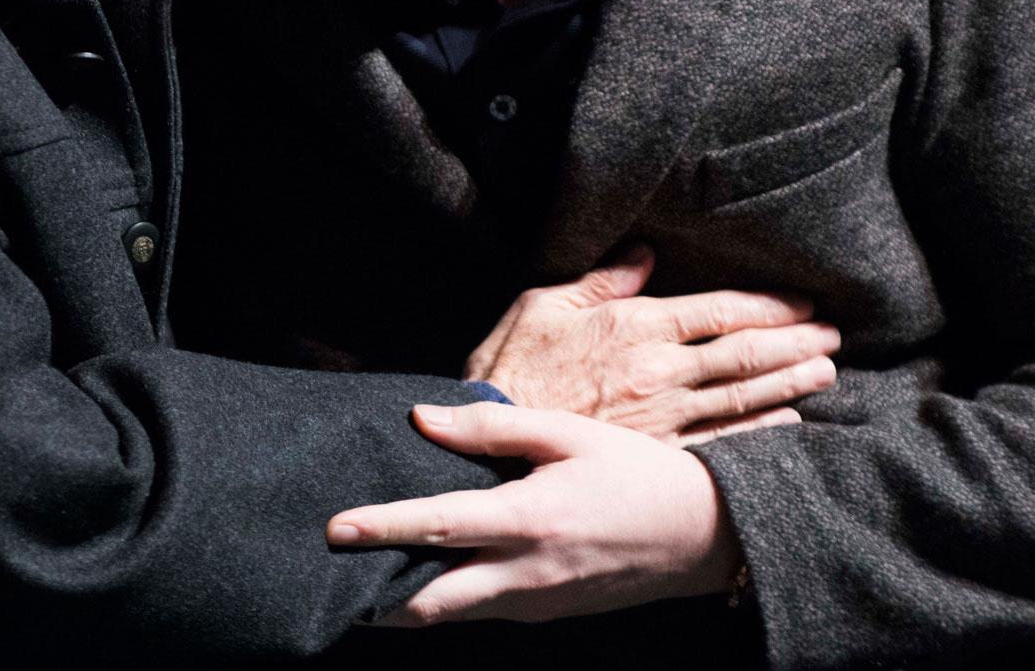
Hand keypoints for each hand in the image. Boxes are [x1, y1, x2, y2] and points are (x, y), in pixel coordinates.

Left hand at [328, 402, 738, 623]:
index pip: (437, 527)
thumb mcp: (568, 434)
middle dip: (375, 598)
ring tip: (365, 572)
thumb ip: (493, 427)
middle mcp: (524, 574)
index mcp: (528, 520)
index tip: (334, 529)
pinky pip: (480, 611)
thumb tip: (424, 418)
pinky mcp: (544, 614)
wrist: (702, 537)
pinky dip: (446, 598)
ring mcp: (534, 604)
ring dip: (406, 600)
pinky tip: (427, 572)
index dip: (381, 529)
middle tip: (332, 575)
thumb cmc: (634, 474)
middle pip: (429, 604)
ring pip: (451, 614)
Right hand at [470, 244, 836, 443]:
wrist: (488, 432)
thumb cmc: (510, 365)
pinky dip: (759, 433)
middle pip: (744, 356)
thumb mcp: (544, 304)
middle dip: (794, 343)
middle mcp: (660, 372)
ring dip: (789, 384)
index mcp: (637, 327)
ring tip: (825, 373)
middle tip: (834, 337)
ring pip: (741, 398)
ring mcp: (663, 418)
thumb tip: (646, 252)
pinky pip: (720, 442)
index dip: (768, 307)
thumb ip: (602, 280)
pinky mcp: (656, 453)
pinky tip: (789, 424)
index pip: (719, 313)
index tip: (804, 304)